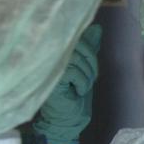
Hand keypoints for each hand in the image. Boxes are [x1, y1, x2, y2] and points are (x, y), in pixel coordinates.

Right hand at [32, 24, 102, 143]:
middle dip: (91, 62)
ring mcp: (47, 66)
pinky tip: (77, 91)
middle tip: (92, 77)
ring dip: (86, 75)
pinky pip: (72, 72)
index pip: (77, 38)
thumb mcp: (85, 65)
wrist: (68, 114)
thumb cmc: (75, 90)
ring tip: (83, 85)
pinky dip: (81, 82)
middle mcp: (49, 56)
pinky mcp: (48, 78)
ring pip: (76, 60)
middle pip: (78, 46)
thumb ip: (89, 47)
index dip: (89, 50)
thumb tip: (97, 28)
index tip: (92, 67)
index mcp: (57, 50)